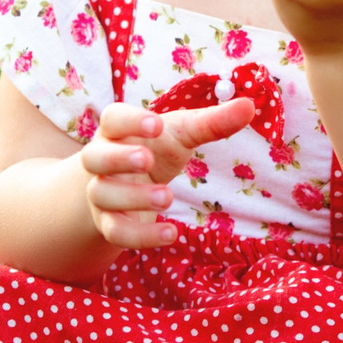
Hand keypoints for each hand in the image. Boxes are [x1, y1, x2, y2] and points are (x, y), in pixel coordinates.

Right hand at [78, 98, 254, 248]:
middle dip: (118, 158)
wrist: (129, 188)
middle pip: (93, 156)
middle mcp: (102, 160)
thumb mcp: (183, 135)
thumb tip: (249, 106)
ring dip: (133, 197)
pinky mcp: (109, 223)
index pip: (112, 118)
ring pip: (102, 194)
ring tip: (166, 197)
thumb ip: (212, 122)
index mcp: (118, 130)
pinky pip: (116, 232)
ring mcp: (101, 193)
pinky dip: (141, 236)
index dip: (130, 120)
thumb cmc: (157, 151)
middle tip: (147, 160)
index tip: (157, 125)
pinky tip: (170, 234)